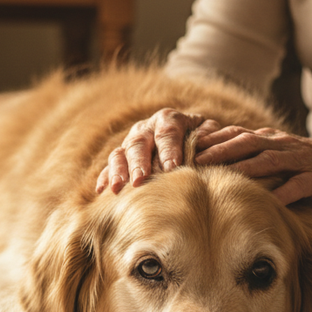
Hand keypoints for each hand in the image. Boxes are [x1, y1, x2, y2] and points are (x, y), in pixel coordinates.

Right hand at [96, 109, 222, 193]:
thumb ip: (209, 135)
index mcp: (169, 119)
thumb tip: (205, 143)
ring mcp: (130, 142)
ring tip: (118, 189)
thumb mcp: (209, 132)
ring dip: (119, 171)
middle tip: (140, 180)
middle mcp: (146, 128)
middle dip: (139, 163)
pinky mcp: (121, 158)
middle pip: (139, 143)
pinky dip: (105, 178)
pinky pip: (109, 166)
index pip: (168, 132)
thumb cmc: (201, 139)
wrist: (184, 136)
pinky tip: (102, 191)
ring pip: (120, 153)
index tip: (172, 167)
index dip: (169, 149)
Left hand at [194, 126, 311, 205]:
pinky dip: (281, 193)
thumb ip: (255, 158)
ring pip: (267, 160)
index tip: (184, 147)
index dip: (210, 140)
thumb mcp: (282, 155)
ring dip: (243, 166)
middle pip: (245, 143)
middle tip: (192, 159)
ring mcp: (301, 160)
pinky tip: (266, 202)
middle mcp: (283, 145)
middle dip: (218, 150)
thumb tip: (220, 168)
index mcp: (271, 140)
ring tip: (221, 176)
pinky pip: (297, 185)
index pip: (235, 135)